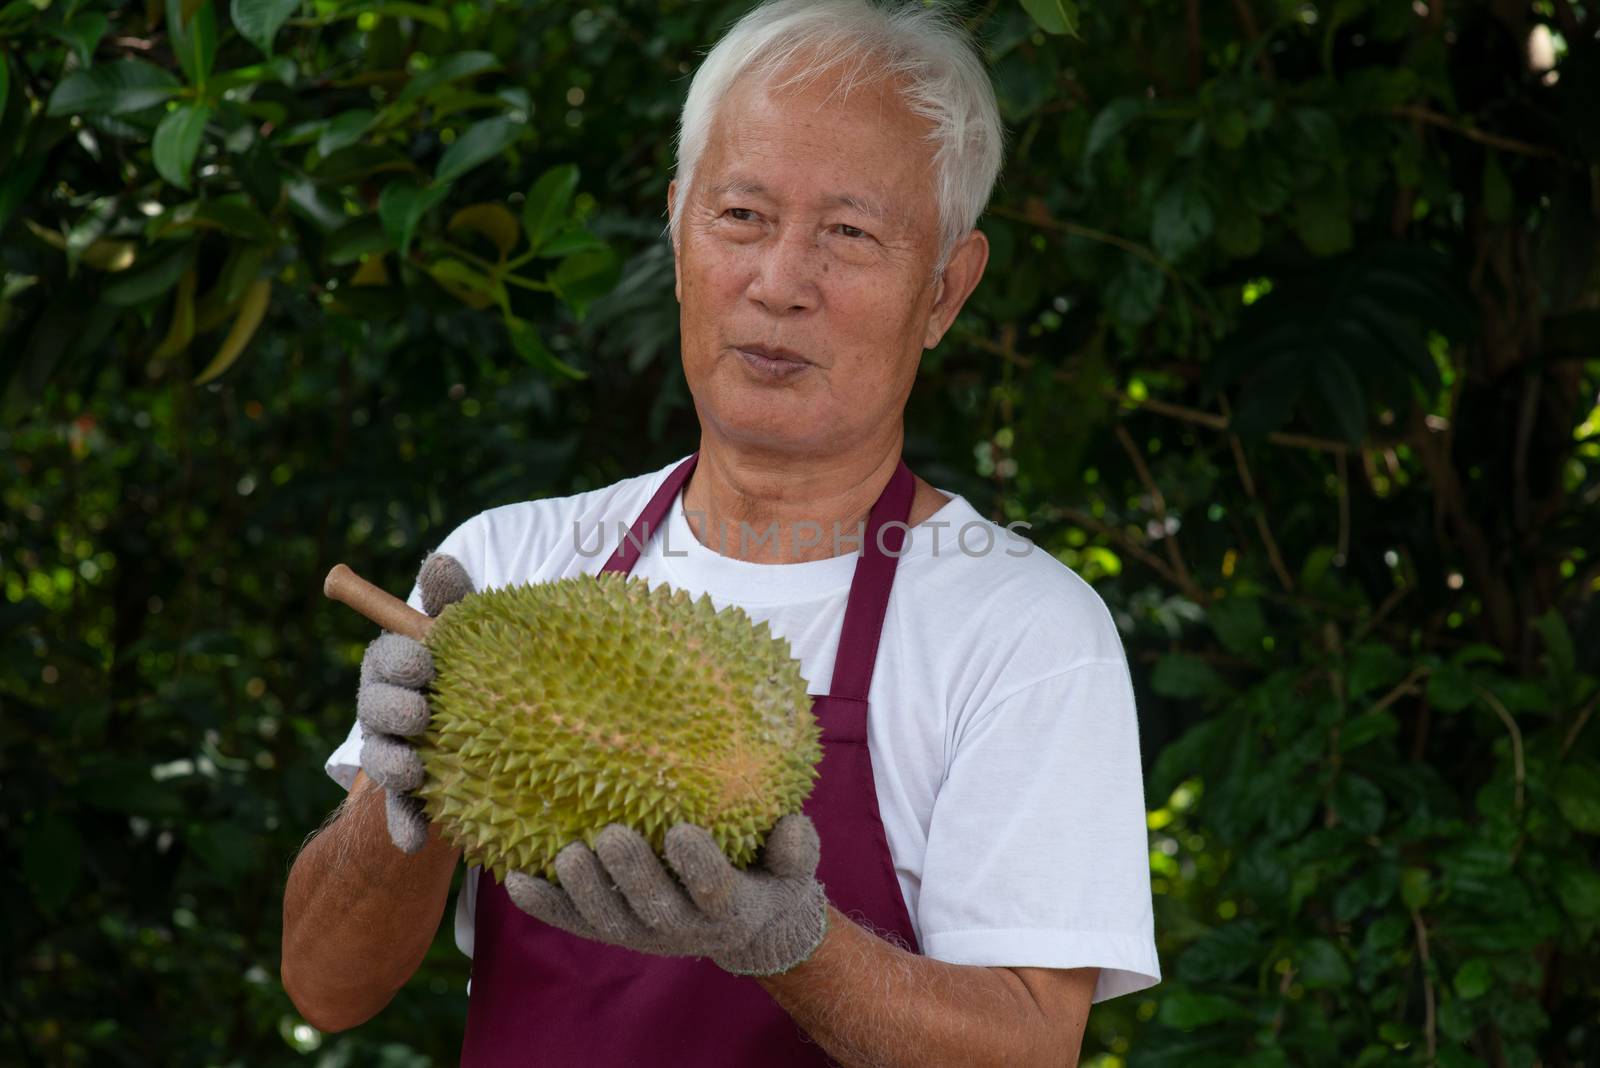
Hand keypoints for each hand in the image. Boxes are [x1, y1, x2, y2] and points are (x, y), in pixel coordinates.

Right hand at [356, 551, 472, 853]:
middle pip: (375, 707)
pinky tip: (415, 844)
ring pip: (381, 758)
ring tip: (414, 770)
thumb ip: (454, 604)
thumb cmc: (480, 671)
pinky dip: (404, 826)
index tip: (426, 662)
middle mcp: (387, 710)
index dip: (399, 660)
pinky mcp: (411, 796)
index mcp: (398, 668)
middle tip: (421, 713)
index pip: (383, 657)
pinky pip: (399, 813)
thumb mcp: (473, 636)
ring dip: (393, 765)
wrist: (495, 738)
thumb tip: (440, 561)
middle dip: (393, 709)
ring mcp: (395, 753)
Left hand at [504, 814, 827, 976]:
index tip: (682, 831)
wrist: (747, 927)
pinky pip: (572, 923)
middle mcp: (683, 928)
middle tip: (612, 835)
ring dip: (584, 891)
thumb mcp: (795, 867)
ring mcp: (642, 933)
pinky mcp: (612, 930)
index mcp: (730, 909)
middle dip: (630, 875)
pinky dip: (543, 905)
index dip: (697, 866)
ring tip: (568, 854)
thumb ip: (797, 849)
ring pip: (608, 922)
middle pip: (653, 909)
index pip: (714, 891)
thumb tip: (791, 827)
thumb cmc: (768, 877)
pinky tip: (513, 879)